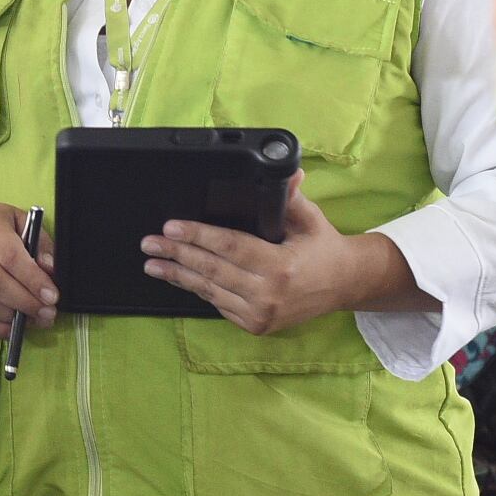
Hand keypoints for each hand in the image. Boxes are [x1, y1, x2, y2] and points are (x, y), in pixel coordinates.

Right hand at [0, 197, 57, 341]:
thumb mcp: (17, 219)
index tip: (52, 295)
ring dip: (13, 318)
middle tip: (48, 312)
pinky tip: (14, 328)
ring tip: (36, 320)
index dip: (33, 279)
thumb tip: (50, 269)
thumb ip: (38, 241)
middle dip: (26, 302)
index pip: (10, 257)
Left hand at [142, 175, 409, 336]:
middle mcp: (267, 294)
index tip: (171, 227)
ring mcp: (260, 314)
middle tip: (149, 243)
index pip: (229, 247)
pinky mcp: (255, 325)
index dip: (198, 236)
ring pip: (209, 290)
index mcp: (280, 265)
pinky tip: (179, 277)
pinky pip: (218, 304)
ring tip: (152, 264)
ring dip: (178, 276)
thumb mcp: (310, 219)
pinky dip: (198, 289)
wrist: (345, 286)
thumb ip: (292, 197)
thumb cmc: (324, 248)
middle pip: (211, 270)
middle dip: (177, 254)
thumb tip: (289, 170)